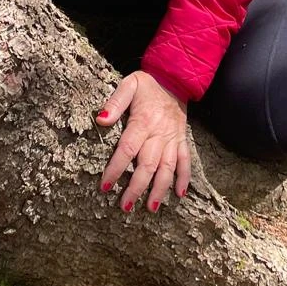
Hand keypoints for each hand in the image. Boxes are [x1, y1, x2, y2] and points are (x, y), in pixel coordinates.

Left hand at [95, 71, 190, 211]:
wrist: (176, 77)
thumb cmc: (148, 83)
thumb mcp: (129, 84)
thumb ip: (115, 102)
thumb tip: (101, 120)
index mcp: (143, 121)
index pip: (127, 149)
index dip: (115, 169)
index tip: (105, 186)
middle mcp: (159, 134)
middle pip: (147, 165)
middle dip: (136, 187)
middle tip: (125, 206)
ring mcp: (173, 138)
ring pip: (167, 168)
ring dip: (160, 189)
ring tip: (151, 208)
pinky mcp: (182, 139)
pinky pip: (185, 161)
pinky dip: (184, 177)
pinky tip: (180, 194)